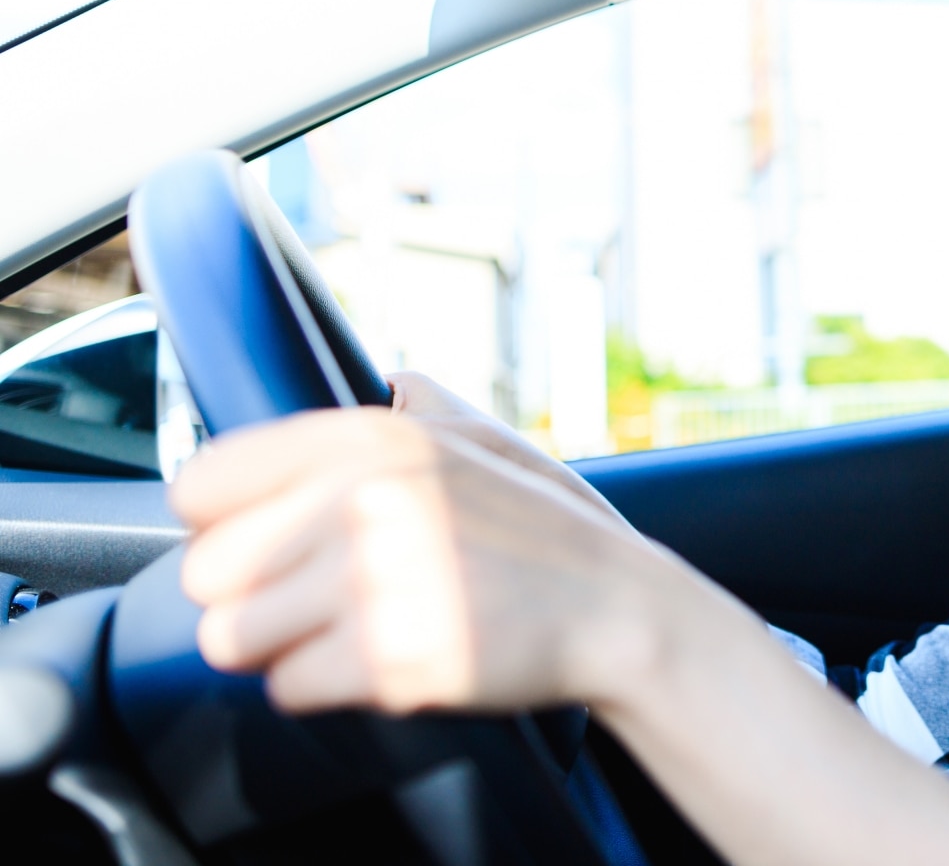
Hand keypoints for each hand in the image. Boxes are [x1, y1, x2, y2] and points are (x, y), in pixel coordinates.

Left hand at [169, 395, 948, 865]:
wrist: (627, 614)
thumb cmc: (559, 536)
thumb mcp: (500, 444)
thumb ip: (432, 410)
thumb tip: (398, 375)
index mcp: (372, 439)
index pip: (203, 482)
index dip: (228, 523)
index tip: (272, 544)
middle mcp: (363, 498)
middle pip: (206, 570)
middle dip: (252, 598)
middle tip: (321, 604)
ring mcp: (376, 579)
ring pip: (233, 639)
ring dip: (283, 649)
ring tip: (355, 634)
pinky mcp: (390, 658)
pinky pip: (289, 690)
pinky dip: (326, 690)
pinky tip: (388, 666)